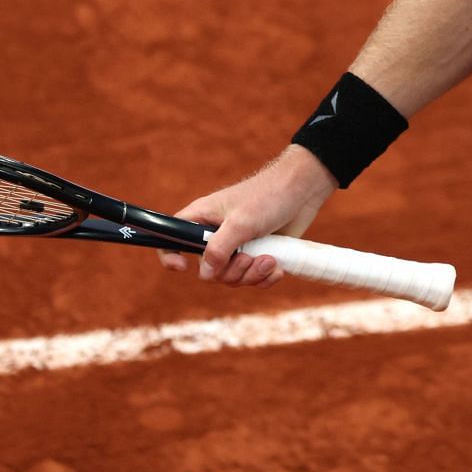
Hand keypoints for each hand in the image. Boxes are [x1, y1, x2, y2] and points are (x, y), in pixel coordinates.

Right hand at [157, 146, 337, 287]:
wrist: (303, 192)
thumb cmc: (268, 197)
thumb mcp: (241, 223)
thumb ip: (219, 249)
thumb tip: (205, 274)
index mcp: (202, 218)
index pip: (171, 238)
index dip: (169, 255)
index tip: (182, 267)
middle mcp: (215, 234)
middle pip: (208, 270)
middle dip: (231, 271)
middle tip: (249, 257)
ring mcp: (237, 246)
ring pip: (232, 277)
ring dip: (252, 274)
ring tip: (269, 259)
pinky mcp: (257, 254)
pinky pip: (252, 278)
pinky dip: (265, 277)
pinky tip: (278, 267)